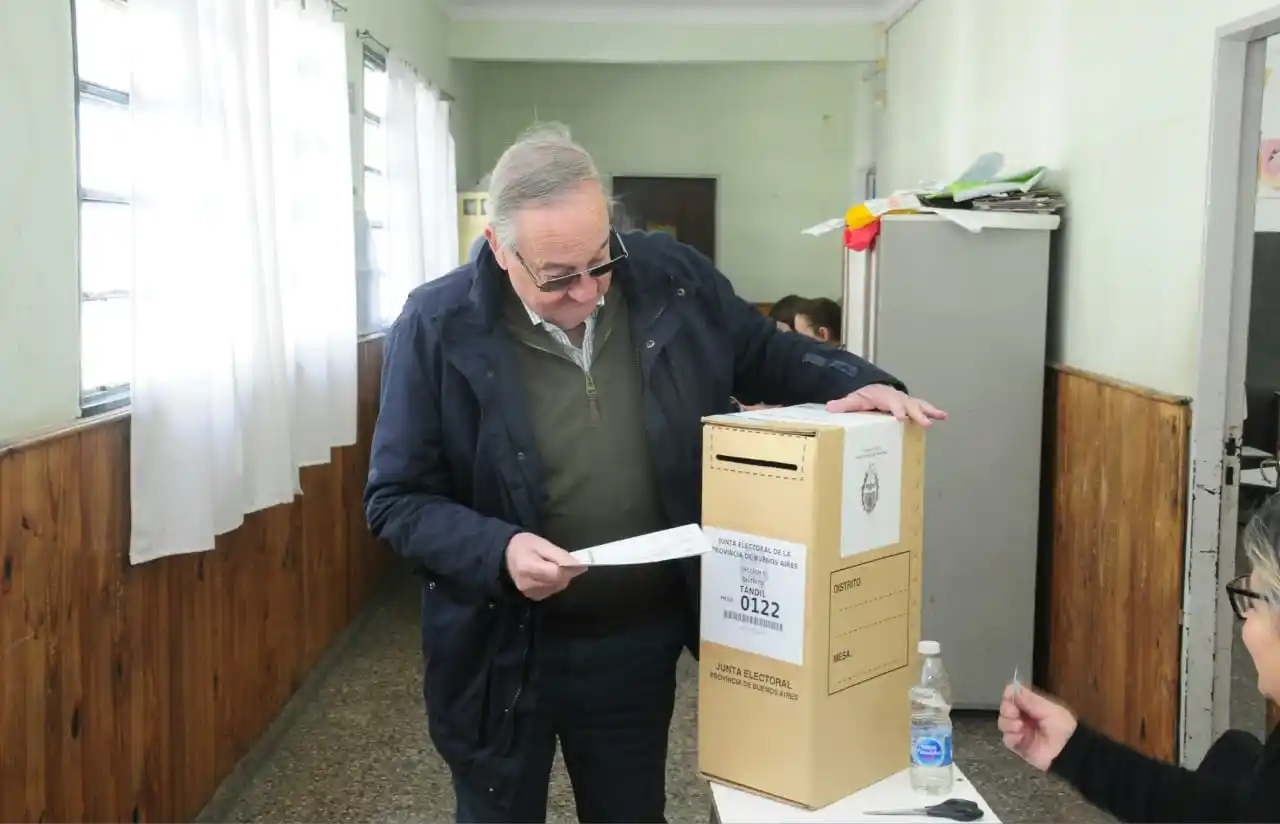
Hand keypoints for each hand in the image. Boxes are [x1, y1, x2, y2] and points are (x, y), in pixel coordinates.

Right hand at [505, 533, 586, 600]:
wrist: (505, 556)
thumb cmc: (524, 545)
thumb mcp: (542, 544)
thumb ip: (561, 556)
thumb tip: (580, 567)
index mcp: (527, 567)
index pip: (556, 574)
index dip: (569, 569)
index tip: (577, 563)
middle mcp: (528, 584)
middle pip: (558, 582)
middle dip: (566, 572)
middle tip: (562, 561)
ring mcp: (529, 593)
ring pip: (557, 587)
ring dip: (561, 577)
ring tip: (552, 565)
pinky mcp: (533, 597)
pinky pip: (552, 590)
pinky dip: (555, 582)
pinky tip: (547, 573)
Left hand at [825, 384, 947, 426]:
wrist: (874, 388)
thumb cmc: (866, 396)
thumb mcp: (854, 399)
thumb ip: (844, 404)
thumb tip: (829, 408)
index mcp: (884, 396)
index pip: (891, 403)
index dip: (896, 410)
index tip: (900, 418)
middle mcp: (898, 397)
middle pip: (909, 405)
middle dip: (917, 414)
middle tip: (926, 423)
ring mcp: (906, 400)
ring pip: (919, 404)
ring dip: (929, 411)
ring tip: (941, 416)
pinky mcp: (911, 405)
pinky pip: (923, 407)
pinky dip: (933, 411)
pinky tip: (944, 416)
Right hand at [997, 684, 1077, 770]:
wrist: (1069, 751)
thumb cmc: (1063, 727)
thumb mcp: (1049, 709)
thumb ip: (1030, 699)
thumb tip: (1012, 687)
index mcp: (1032, 706)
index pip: (1013, 696)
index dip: (1010, 695)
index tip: (1010, 697)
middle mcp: (1024, 717)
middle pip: (1005, 708)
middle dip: (1007, 709)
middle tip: (1014, 712)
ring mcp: (1021, 732)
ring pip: (1003, 723)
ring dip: (1008, 723)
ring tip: (1020, 726)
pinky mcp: (1019, 746)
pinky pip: (1007, 740)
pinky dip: (1012, 737)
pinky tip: (1021, 737)